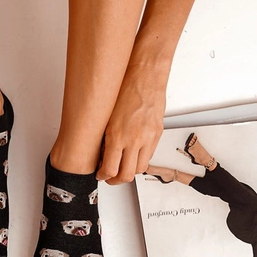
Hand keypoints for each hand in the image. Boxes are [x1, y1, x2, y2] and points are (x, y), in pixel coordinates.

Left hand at [97, 65, 165, 183]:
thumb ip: (106, 136)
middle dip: (116, 180)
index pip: (110, 169)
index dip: (103, 176)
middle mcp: (134, 139)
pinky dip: (140, 159)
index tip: (100, 174)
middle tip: (109, 177)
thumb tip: (102, 152)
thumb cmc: (124, 88)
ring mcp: (148, 138)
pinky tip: (133, 155)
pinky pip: (149, 155)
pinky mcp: (157, 134)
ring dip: (130, 172)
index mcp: (117, 135)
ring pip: (140, 169)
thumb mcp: (107, 116)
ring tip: (122, 168)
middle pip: (126, 175)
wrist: (145, 76)